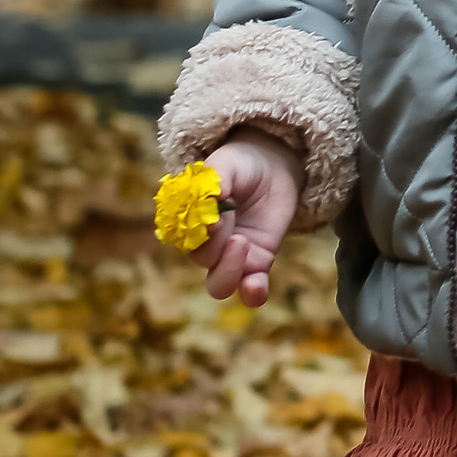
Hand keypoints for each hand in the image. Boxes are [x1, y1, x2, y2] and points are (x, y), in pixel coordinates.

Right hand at [194, 132, 303, 306]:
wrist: (271, 166)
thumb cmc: (241, 164)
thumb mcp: (228, 163)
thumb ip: (217, 177)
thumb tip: (213, 196)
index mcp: (190, 222)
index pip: (184, 238)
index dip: (195, 233)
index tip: (213, 220)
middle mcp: (208, 244)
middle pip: (203, 260)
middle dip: (216, 243)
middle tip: (230, 221)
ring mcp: (233, 257)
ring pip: (219, 285)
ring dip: (229, 272)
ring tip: (243, 243)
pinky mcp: (258, 262)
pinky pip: (250, 290)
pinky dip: (252, 293)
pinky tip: (255, 286)